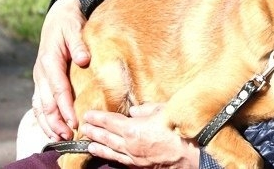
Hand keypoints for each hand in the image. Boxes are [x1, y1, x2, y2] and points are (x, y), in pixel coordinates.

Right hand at [31, 0, 89, 139]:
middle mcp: (41, 72)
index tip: (74, 121)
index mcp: (49, 60)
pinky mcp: (42, 80)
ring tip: (59, 138)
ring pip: (40, 106)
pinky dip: (43, 117)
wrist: (58, 15)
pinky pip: (39, 102)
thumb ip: (78, 43)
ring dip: (48, 123)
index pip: (58, 89)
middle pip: (47, 102)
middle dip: (56, 121)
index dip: (65, 107)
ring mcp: (40, 77)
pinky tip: (51, 128)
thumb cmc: (68, 21)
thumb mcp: (74, 27)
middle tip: (68, 136)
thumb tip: (83, 60)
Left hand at [81, 103, 200, 167]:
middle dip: (94, 131)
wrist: (189, 153)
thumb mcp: (163, 111)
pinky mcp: (139, 167)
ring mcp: (133, 158)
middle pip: (106, 137)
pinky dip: (111, 157)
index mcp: (133, 129)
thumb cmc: (178, 129)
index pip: (110, 121)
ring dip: (99, 146)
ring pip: (111, 151)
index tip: (88, 115)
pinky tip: (107, 156)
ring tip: (89, 144)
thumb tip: (133, 111)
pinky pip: (120, 161)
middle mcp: (129, 144)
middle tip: (84, 127)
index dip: (98, 118)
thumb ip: (145, 110)